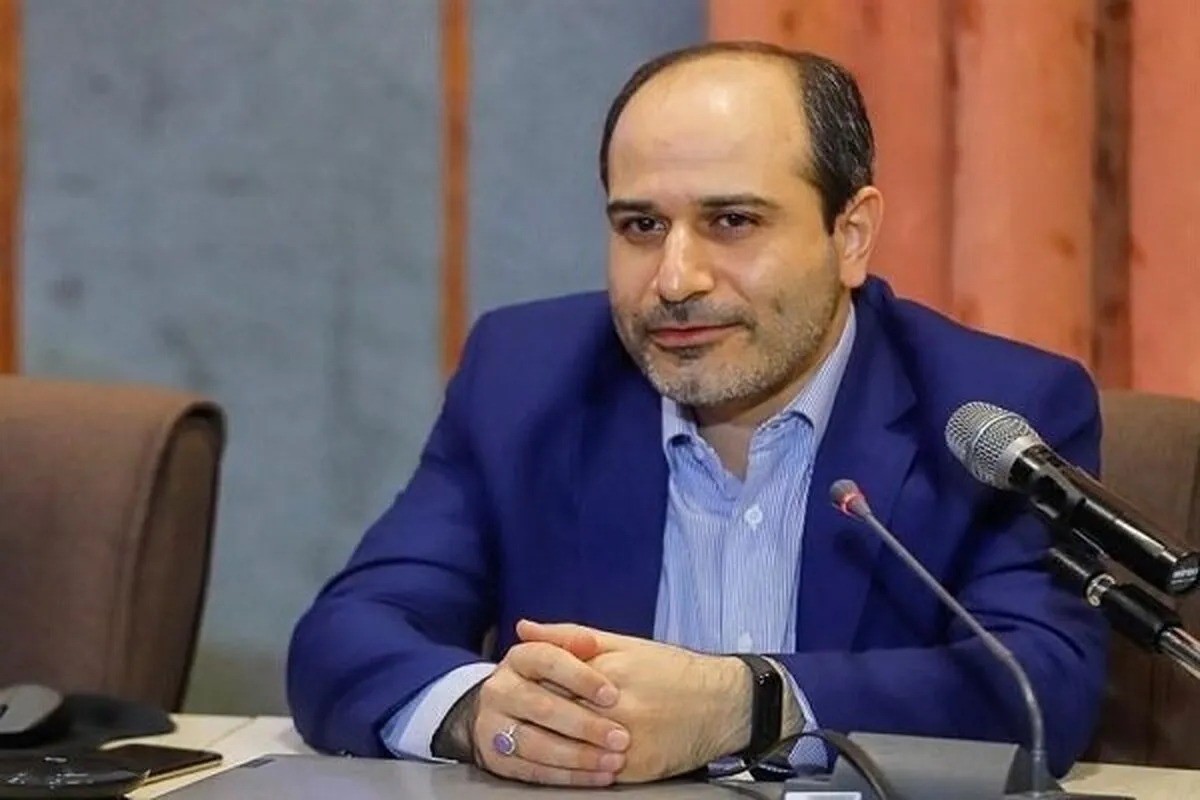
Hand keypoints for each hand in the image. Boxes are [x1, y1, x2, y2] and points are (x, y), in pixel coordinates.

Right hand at [470, 629, 632, 786]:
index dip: (581, 678)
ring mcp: (493, 725)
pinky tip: (597, 776)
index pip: (548, 660)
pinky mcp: (496, 758)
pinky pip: (533, 771)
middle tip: (620, 737)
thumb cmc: (548, 677)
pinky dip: (568, 776)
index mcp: (518, 657)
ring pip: (537, 744)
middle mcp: (500, 690)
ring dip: (579, 756)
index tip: (613, 695)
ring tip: (613, 761)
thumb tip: (588, 640)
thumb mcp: (562, 651)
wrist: (507, 708)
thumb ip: (575, 641)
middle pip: (543, 707)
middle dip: (585, 724)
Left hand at [516, 620, 751, 782]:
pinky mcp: (636, 771)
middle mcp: (616, 709)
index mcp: (607, 673)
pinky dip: (576, 770)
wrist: (722, 704)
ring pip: (570, 751)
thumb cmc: (671, 669)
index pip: (549, 682)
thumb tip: (523, 628)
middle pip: (556, 718)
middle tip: (521, 718)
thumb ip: (569, 636)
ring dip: (549, 747)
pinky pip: (593, 775)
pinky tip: (566, 763)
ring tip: (536, 741)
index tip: (519, 688)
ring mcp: (626, 743)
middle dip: (535, 718)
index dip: (529, 687)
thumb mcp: (623, 642)